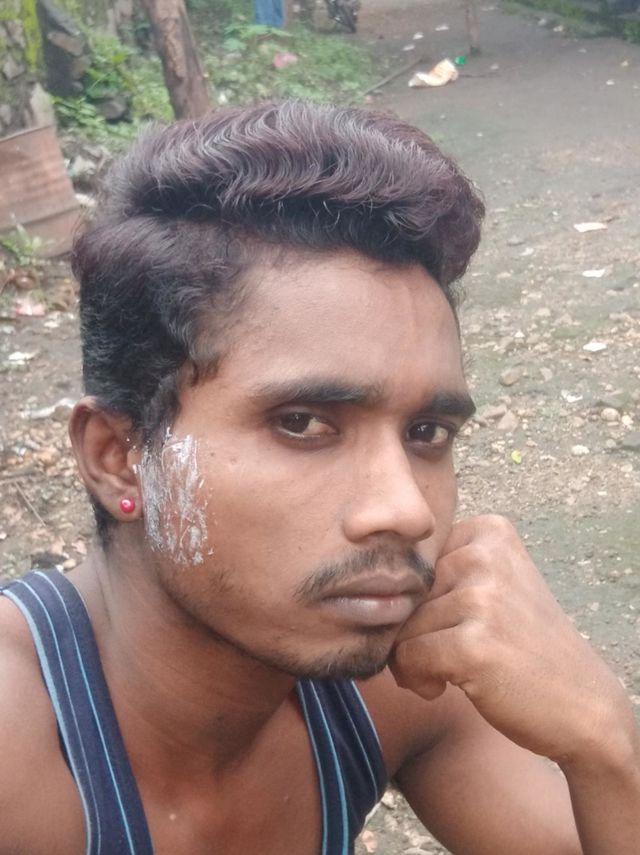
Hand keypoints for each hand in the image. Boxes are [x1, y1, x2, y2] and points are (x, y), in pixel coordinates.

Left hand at [390, 515, 628, 762]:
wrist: (582, 704)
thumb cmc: (523, 647)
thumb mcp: (492, 586)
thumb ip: (440, 573)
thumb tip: (360, 582)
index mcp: (489, 531)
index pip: (411, 562)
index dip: (418, 600)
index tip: (447, 623)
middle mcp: (486, 555)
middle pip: (403, 592)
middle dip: (411, 632)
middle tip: (445, 655)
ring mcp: (482, 597)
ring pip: (400, 627)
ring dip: (412, 660)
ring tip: (450, 672)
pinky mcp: (474, 643)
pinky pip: (407, 658)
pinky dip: (416, 680)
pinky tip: (447, 687)